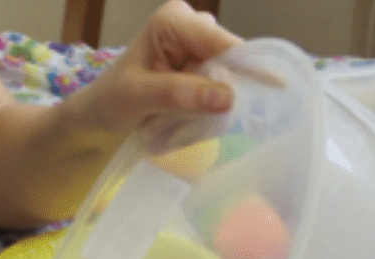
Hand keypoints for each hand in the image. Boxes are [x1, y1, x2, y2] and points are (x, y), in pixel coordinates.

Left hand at [80, 0, 241, 135]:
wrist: (99, 118)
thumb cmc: (110, 102)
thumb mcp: (137, 97)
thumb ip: (179, 94)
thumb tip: (226, 97)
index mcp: (174, 22)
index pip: (221, 43)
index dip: (247, 66)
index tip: (276, 85)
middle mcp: (193, 28)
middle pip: (231, 61)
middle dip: (222, 91)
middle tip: (196, 119)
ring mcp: (201, 50)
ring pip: (230, 79)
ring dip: (214, 105)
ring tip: (180, 121)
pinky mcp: (204, 71)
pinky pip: (223, 92)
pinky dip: (210, 110)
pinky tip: (187, 119)